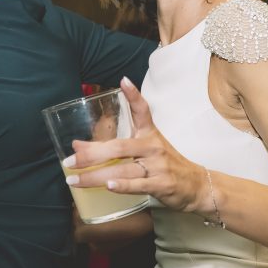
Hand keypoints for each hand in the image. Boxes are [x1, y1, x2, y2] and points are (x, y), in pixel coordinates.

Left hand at [65, 78, 208, 213]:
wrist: (198, 186)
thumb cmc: (165, 166)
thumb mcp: (143, 151)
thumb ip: (112, 148)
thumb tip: (77, 146)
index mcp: (150, 134)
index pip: (143, 110)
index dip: (134, 95)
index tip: (124, 81)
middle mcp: (153, 146)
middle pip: (118, 147)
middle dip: (91, 155)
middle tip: (69, 161)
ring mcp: (158, 166)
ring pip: (122, 169)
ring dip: (96, 176)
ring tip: (74, 180)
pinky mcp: (162, 184)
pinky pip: (139, 184)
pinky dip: (123, 186)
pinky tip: (108, 186)